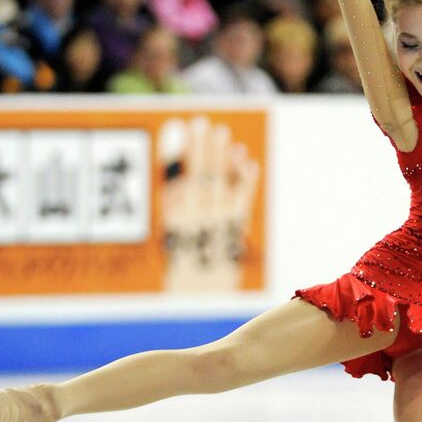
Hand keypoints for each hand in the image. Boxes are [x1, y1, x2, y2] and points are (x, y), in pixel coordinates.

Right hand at [159, 116, 260, 292]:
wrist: (200, 299)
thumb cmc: (184, 266)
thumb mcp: (173, 237)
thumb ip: (175, 207)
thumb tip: (176, 180)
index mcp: (173, 218)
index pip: (176, 177)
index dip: (180, 153)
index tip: (182, 129)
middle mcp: (193, 218)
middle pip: (198, 174)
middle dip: (201, 147)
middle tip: (202, 123)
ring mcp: (215, 223)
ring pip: (219, 183)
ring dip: (222, 157)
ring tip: (224, 134)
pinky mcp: (234, 231)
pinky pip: (241, 202)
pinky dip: (245, 183)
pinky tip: (248, 164)